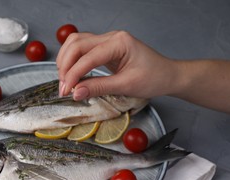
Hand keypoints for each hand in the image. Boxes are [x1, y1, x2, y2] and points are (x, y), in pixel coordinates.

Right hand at [56, 31, 177, 100]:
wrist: (167, 75)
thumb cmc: (153, 78)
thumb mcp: (126, 86)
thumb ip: (98, 88)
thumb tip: (76, 93)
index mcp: (120, 42)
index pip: (88, 57)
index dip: (73, 74)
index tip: (66, 90)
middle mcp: (111, 37)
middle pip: (77, 44)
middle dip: (66, 66)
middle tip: (63, 87)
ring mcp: (107, 40)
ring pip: (76, 43)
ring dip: (66, 60)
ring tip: (65, 80)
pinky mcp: (104, 47)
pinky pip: (82, 48)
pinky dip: (72, 60)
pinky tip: (71, 73)